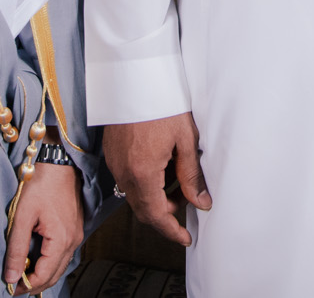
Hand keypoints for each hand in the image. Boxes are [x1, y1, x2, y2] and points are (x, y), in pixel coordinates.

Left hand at [5, 162, 84, 293]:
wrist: (59, 163)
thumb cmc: (40, 185)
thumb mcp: (22, 217)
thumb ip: (16, 248)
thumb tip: (11, 277)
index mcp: (61, 240)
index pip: (44, 276)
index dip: (26, 286)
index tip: (10, 288)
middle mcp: (73, 241)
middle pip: (54, 275)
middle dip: (34, 284)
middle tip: (14, 285)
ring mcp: (76, 235)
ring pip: (60, 266)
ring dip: (42, 274)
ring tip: (22, 274)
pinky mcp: (75, 229)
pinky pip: (64, 255)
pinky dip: (50, 262)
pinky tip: (36, 259)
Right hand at [102, 111, 210, 245]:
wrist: (135, 76)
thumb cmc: (162, 102)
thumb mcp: (185, 139)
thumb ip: (192, 175)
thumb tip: (202, 201)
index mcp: (143, 173)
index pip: (156, 215)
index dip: (171, 231)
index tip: (185, 238)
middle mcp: (124, 172)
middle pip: (143, 209)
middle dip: (164, 214)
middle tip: (185, 204)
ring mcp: (115, 163)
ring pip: (134, 195)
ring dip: (154, 199)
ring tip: (176, 183)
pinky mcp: (111, 152)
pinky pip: (126, 179)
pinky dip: (143, 184)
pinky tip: (159, 169)